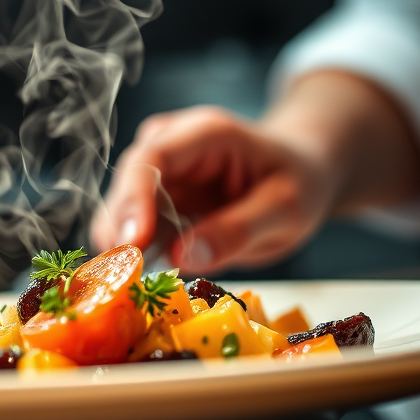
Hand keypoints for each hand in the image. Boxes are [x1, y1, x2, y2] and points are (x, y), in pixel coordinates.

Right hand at [91, 106, 335, 274]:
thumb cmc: (297, 180)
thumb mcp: (286, 209)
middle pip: (125, 185)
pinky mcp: (153, 199)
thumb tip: (184, 257)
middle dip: (121, 232)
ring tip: (140, 286)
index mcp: (204, 133)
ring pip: (119, 209)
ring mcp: (157, 171)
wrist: (300, 170)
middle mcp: (169, 143)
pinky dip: (135, 255)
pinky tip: (149, 278)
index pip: (150, 158)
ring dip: (124, 249)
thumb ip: (238, 230)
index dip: (133, 200)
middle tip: (128, 281)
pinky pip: (132, 228)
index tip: (132, 244)